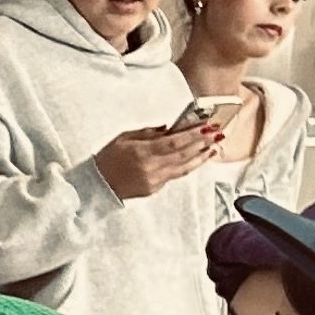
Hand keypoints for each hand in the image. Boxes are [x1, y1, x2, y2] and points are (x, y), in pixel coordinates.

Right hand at [93, 118, 226, 202]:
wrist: (97, 185)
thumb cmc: (108, 159)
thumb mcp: (124, 138)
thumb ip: (147, 133)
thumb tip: (169, 128)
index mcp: (142, 152)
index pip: (174, 142)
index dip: (193, 134)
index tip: (207, 126)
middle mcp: (151, 167)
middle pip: (183, 154)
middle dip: (202, 142)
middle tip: (217, 133)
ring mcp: (154, 180)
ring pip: (184, 167)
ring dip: (201, 157)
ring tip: (214, 147)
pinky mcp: (155, 189)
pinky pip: (175, 175)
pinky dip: (188, 166)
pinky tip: (197, 159)